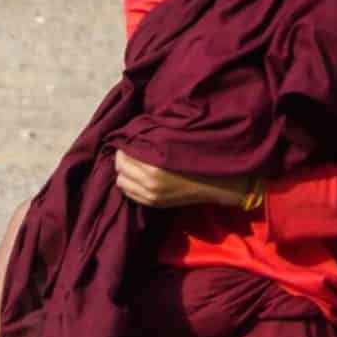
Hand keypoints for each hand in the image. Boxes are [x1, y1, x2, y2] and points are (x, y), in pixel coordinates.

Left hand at [112, 150, 245, 210]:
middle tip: (129, 150)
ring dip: (124, 172)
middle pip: (120, 169)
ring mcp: (151, 196)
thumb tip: (132, 133)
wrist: (216, 183)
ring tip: (133, 163)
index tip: (128, 139)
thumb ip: (153, 139)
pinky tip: (137, 176)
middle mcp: (149, 184)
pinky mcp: (153, 203)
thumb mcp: (175, 144)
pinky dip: (130, 184)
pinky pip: (130, 193)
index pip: (124, 155)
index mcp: (154, 168)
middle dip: (122, 158)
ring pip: (122, 183)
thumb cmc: (198, 157)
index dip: (124, 146)